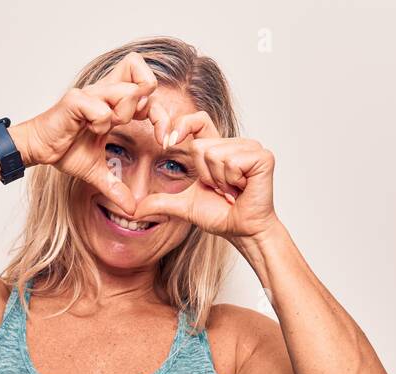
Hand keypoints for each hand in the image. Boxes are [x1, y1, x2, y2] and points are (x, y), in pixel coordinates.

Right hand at [14, 52, 169, 217]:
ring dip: (125, 114)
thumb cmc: (65, 149)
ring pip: (126, 91)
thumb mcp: (97, 171)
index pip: (150, 91)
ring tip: (109, 131)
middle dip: (155, 111)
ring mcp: (91, 94)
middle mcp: (106, 92)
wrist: (38, 148)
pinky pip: (101, 108)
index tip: (164, 141)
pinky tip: (91, 131)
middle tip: (151, 134)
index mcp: (115, 102)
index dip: (163, 114)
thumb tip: (131, 209)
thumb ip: (116, 186)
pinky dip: (102, 122)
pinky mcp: (75, 101)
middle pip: (145, 79)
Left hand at [131, 112, 278, 238]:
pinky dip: (233, 181)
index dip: (181, 126)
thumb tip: (133, 211)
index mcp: (218, 148)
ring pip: (216, 154)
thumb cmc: (221, 216)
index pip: (197, 120)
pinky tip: (243, 188)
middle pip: (201, 146)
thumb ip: (160, 203)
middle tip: (220, 189)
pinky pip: (233, 162)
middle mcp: (235, 143)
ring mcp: (251, 148)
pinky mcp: (262, 157)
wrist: (242, 231)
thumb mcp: (184, 206)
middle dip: (205, 175)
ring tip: (232, 190)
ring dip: (220, 180)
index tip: (167, 143)